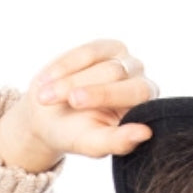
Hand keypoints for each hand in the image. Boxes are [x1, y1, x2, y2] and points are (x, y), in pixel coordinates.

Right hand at [0, 39, 155, 173]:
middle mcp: (141, 84)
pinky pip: (88, 53)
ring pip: (102, 66)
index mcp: (144, 111)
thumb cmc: (75, 134)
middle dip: (92, 90)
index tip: (84, 104)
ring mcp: (127, 63)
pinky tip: (46, 82)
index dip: (106, 96)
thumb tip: (147, 133)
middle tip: (71, 102)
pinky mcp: (107, 48)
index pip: (135, 96)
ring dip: (71, 82)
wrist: (49, 118)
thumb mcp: (93, 144)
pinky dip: (65, 67)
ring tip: (46, 98)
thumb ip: (118, 143)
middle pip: (117, 75)